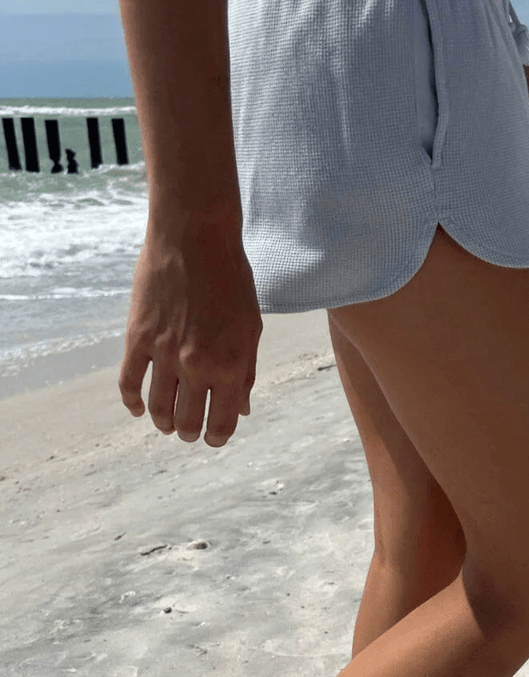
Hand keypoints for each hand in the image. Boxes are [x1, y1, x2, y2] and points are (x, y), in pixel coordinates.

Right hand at [119, 213, 262, 446]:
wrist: (195, 238)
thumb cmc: (232, 280)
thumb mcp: (251, 327)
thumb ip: (246, 371)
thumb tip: (241, 409)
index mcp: (231, 364)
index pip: (221, 421)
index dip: (217, 436)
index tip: (213, 438)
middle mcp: (196, 365)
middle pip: (187, 420)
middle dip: (190, 432)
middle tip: (189, 431)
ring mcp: (164, 353)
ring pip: (157, 407)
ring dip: (163, 422)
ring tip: (167, 424)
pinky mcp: (137, 337)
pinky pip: (129, 382)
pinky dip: (132, 402)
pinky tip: (137, 409)